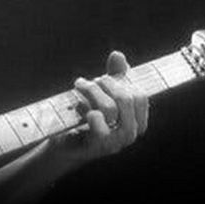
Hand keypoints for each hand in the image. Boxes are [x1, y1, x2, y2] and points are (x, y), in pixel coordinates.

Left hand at [47, 51, 148, 175]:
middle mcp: (129, 134)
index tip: (103, 79)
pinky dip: (89, 113)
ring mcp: (114, 143)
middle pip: (126, 99)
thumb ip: (114, 74)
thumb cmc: (88, 113)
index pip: (140, 96)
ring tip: (79, 86)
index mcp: (136, 121)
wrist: (64, 138)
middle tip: (89, 81)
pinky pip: (100, 130)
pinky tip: (79, 107)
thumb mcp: (103, 91)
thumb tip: (118, 55)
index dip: (121, 82)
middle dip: (106, 83)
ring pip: (110, 109)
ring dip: (91, 91)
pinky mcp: (96, 148)